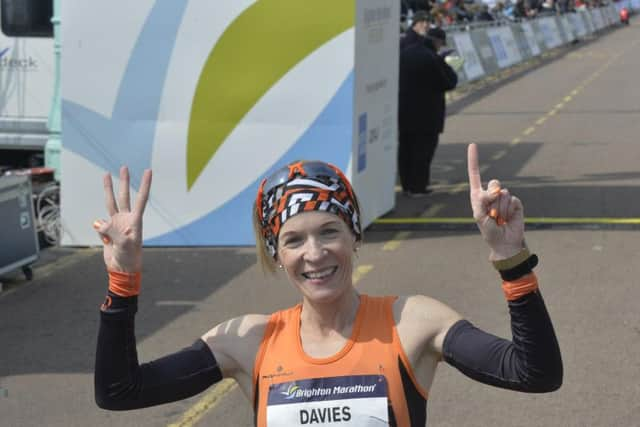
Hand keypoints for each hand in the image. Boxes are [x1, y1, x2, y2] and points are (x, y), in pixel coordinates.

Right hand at [93, 167, 151, 271]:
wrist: (121, 268)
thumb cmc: (129, 256)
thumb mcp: (124, 244)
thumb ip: (112, 231)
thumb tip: (100, 223)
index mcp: (135, 220)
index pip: (141, 198)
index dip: (145, 185)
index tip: (148, 171)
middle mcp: (126, 219)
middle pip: (124, 196)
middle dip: (124, 181)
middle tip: (124, 167)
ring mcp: (116, 224)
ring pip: (110, 203)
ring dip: (108, 190)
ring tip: (106, 175)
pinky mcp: (107, 231)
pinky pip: (100, 226)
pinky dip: (100, 231)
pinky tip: (107, 242)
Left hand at [467, 143, 524, 260]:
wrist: (505, 242)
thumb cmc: (489, 230)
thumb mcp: (479, 216)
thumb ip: (483, 201)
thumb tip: (496, 190)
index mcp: (479, 195)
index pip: (475, 174)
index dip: (474, 160)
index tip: (473, 144)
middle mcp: (491, 194)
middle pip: (494, 183)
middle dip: (492, 198)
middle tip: (491, 214)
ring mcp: (504, 197)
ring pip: (503, 194)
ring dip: (500, 209)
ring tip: (499, 219)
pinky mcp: (516, 202)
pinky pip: (512, 200)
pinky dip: (508, 211)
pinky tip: (508, 218)